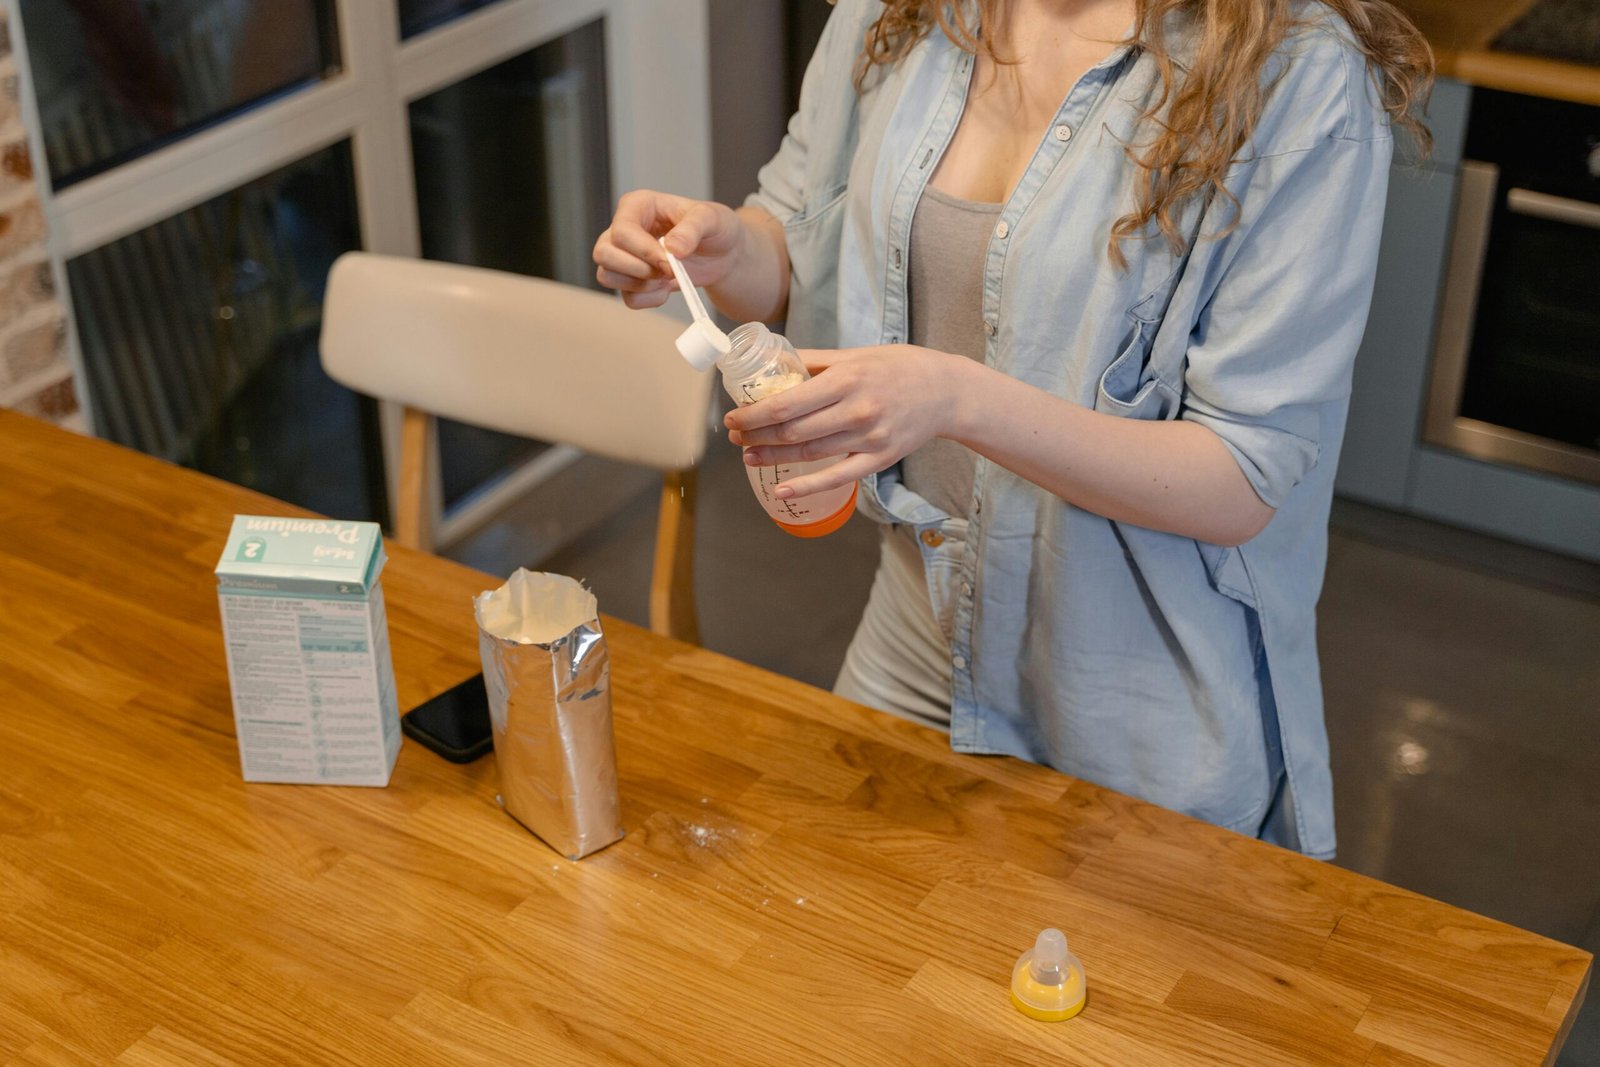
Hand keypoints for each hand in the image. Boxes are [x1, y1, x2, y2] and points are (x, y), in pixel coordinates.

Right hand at [592, 190, 744, 308]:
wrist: (723, 253)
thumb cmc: (715, 228)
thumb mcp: (712, 219)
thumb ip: (693, 228)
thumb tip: (674, 248)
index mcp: (638, 205)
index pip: (621, 231)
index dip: (644, 251)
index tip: (671, 260)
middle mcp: (624, 228)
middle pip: (603, 254)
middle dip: (639, 270)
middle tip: (669, 270)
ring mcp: (623, 255)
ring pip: (606, 276)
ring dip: (641, 285)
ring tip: (667, 278)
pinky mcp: (631, 279)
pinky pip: (627, 298)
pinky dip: (649, 299)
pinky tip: (666, 288)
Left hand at [724, 345, 974, 499]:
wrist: (946, 391)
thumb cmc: (899, 368)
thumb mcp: (856, 355)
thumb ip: (815, 361)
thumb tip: (772, 361)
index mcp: (847, 380)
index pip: (787, 403)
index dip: (753, 414)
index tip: (732, 416)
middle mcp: (856, 410)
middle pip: (792, 431)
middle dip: (755, 435)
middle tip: (733, 435)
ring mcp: (868, 438)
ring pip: (808, 453)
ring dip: (772, 457)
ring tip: (748, 455)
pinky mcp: (879, 459)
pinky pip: (836, 477)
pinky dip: (806, 487)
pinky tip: (781, 490)